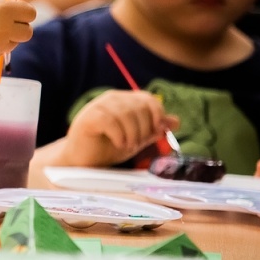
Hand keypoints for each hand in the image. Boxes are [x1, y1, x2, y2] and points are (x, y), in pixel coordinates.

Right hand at [61, 90, 176, 166]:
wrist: (84, 161)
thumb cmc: (108, 148)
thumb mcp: (137, 139)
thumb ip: (153, 129)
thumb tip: (176, 121)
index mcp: (124, 100)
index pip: (148, 99)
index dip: (156, 114)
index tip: (156, 132)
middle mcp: (112, 98)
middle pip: (138, 106)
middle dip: (144, 128)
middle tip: (137, 144)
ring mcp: (98, 106)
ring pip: (126, 113)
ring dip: (132, 134)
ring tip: (127, 146)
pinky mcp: (88, 117)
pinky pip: (111, 121)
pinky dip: (119, 135)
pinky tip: (118, 143)